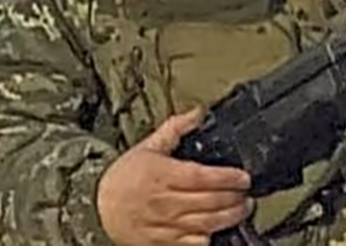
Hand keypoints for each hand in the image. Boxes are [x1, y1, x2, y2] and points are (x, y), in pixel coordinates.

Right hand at [96, 107, 252, 245]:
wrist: (99, 207)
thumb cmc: (123, 178)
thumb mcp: (147, 147)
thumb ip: (175, 128)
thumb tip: (197, 113)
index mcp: (161, 175)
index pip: (202, 177)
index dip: (227, 178)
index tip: (243, 177)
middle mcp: (164, 201)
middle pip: (210, 201)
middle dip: (235, 197)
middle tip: (246, 193)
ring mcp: (166, 224)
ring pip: (207, 223)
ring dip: (230, 217)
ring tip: (241, 209)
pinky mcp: (164, 243)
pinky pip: (194, 244)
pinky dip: (209, 237)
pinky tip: (217, 229)